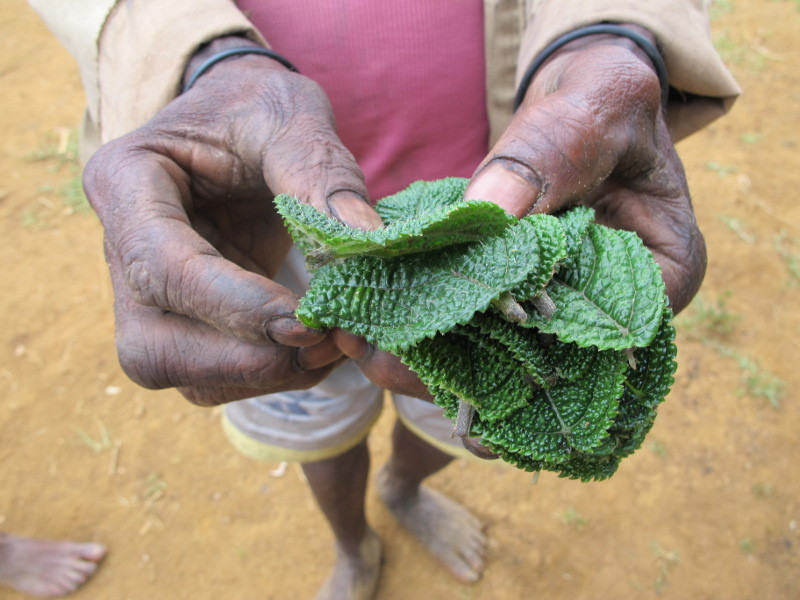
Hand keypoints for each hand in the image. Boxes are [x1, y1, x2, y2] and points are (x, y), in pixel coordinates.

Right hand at [83, 38, 381, 405]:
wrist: (241, 121)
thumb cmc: (257, 107)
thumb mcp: (290, 117)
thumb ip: (322, 173)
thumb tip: (369, 240)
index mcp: (127, 182)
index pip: (161, 267)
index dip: (232, 306)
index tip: (306, 320)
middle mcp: (121, 249)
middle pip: (151, 346)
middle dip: (241, 359)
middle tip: (321, 343)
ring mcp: (148, 293)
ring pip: (180, 373)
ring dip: (260, 373)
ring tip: (330, 345)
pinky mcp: (186, 318)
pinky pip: (213, 375)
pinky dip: (268, 372)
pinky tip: (316, 348)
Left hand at [339, 26, 703, 459]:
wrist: (584, 102)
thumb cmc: (606, 103)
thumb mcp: (589, 115)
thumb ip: (548, 158)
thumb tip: (487, 211)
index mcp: (658, 278)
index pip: (595, 341)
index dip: (522, 358)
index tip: (450, 357)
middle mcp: (609, 308)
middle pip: (537, 360)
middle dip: (458, 367)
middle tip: (380, 361)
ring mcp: (563, 304)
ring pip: (500, 346)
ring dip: (432, 350)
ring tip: (362, 343)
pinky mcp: (521, 291)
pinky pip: (477, 314)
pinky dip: (431, 314)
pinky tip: (377, 315)